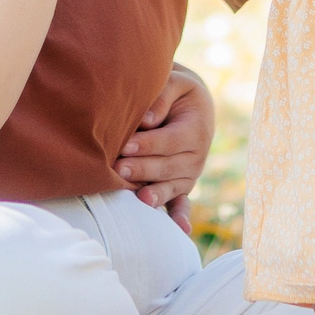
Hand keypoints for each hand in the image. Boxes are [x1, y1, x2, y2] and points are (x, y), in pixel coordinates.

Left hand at [119, 63, 214, 232]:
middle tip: (118, 169)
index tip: (125, 145)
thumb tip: (148, 120)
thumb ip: (162, 97)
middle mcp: (196, 156)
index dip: (147, 144)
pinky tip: (180, 230)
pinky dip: (180, 216)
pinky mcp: (181, 186)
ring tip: (140, 200)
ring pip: (171, 187)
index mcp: (196, 130)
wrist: (191, 107)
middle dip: (142, 168)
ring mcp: (189, 175)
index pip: (169, 140)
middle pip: (167, 166)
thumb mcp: (176, 84)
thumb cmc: (177, 93)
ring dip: (155, 194)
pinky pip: (181, 203)